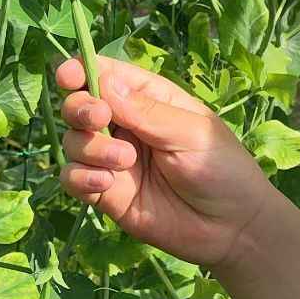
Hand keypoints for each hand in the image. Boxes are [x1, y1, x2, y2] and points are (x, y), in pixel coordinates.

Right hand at [57, 54, 277, 270]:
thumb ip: (145, 110)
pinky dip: (80, 178)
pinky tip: (106, 184)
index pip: (105, 75)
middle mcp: (125, 126)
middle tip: (99, 119)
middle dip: (79, 108)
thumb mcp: (189, 132)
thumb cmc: (221, 167)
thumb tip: (102, 80)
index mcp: (148, 100)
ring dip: (88, 147)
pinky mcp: (106, 194)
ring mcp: (113, 160)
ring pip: (73, 142)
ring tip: (124, 161)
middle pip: (79, 106)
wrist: (231, 228)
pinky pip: (73, 179)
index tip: (67, 76)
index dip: (81, 70)